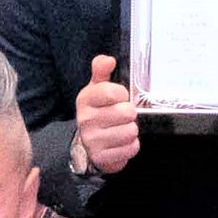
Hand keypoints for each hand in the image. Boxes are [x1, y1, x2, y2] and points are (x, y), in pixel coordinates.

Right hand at [73, 53, 141, 177]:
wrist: (86, 144)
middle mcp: (86, 119)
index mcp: (86, 99)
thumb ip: (102, 70)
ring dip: (131, 130)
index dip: (123, 94)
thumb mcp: (97, 88)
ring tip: (121, 129)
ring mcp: (92, 140)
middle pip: (126, 112)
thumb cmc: (98, 111)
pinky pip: (131, 148)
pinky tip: (121, 143)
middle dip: (130, 114)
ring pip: (130, 131)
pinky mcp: (102, 158)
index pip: (114, 92)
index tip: (120, 98)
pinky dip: (131, 146)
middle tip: (123, 116)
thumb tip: (108, 60)